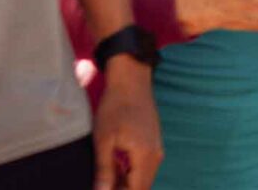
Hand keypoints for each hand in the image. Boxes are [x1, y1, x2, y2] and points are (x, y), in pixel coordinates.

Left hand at [92, 57, 162, 189]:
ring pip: (142, 178)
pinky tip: (112, 166)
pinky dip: (129, 172)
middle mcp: (156, 156)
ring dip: (124, 183)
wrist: (130, 80)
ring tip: (104, 177)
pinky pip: (143, 167)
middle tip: (101, 184)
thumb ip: (104, 171)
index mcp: (146, 157)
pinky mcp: (153, 143)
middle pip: (141, 187)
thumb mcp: (104, 140)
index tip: (102, 189)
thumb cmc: (114, 107)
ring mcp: (156, 149)